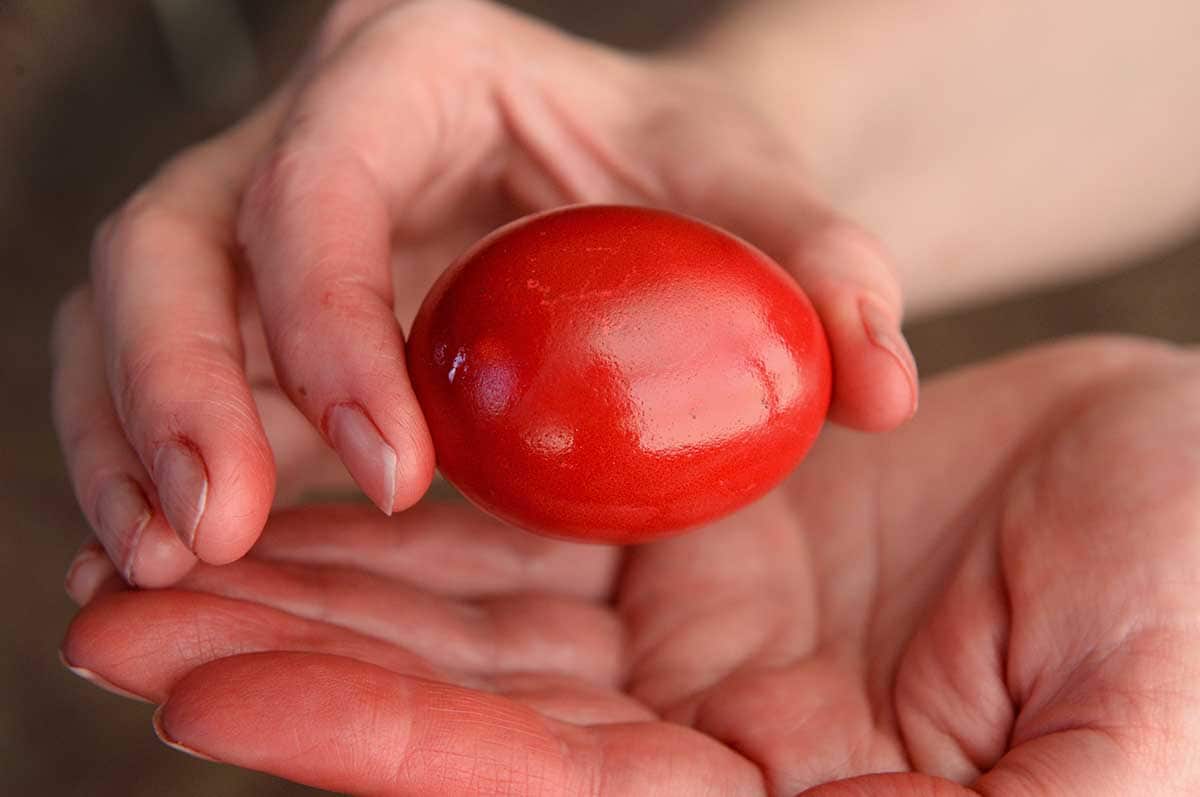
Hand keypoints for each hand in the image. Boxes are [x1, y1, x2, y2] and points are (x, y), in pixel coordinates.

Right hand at [49, 0, 915, 589]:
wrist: (617, 175)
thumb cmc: (678, 173)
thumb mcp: (752, 195)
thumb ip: (814, 268)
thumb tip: (883, 385)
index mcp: (414, 70)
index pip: (324, 179)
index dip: (325, 319)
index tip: (387, 467)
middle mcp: (305, 131)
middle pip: (172, 240)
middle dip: (169, 389)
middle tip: (210, 539)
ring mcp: (255, 217)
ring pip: (127, 309)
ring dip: (125, 440)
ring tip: (158, 571)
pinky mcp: (243, 301)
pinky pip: (147, 372)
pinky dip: (138, 462)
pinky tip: (162, 563)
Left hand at [61, 337, 1199, 794]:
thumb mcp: (1129, 747)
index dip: (380, 747)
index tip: (220, 693)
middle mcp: (720, 754)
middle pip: (469, 714)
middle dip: (300, 667)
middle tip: (121, 621)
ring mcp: (708, 645)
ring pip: (480, 614)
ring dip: (330, 580)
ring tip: (175, 550)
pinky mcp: (711, 542)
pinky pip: (543, 522)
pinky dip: (431, 504)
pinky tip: (328, 477)